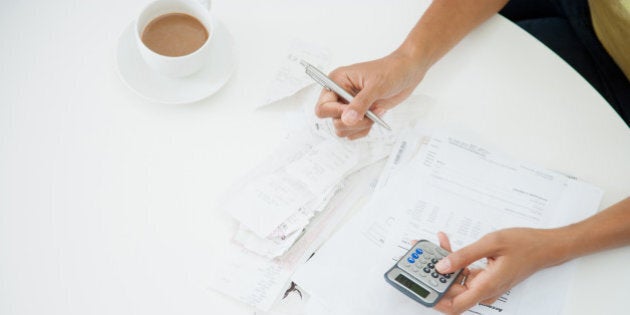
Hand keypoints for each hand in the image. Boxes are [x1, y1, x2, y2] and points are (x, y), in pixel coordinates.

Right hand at [314, 51, 426, 138]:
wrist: (407, 72)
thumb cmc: (391, 71)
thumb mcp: (376, 86)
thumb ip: (361, 104)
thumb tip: (347, 119)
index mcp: (336, 82)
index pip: (323, 107)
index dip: (336, 113)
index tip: (353, 111)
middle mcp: (339, 95)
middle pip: (333, 121)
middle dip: (352, 122)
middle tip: (369, 113)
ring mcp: (348, 106)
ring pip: (343, 129)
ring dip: (360, 126)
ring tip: (374, 113)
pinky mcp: (358, 114)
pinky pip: (353, 131)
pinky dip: (365, 129)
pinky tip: (376, 116)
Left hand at [433, 228, 564, 313]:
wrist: (545, 246)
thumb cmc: (525, 245)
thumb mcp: (490, 243)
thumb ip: (464, 256)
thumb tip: (442, 266)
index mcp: (486, 286)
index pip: (455, 305)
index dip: (435, 299)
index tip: (420, 286)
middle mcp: (485, 290)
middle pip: (452, 290)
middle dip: (435, 272)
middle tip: (422, 254)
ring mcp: (485, 285)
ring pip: (456, 280)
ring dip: (444, 263)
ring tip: (435, 244)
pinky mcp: (485, 279)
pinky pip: (464, 274)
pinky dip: (455, 261)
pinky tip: (447, 245)